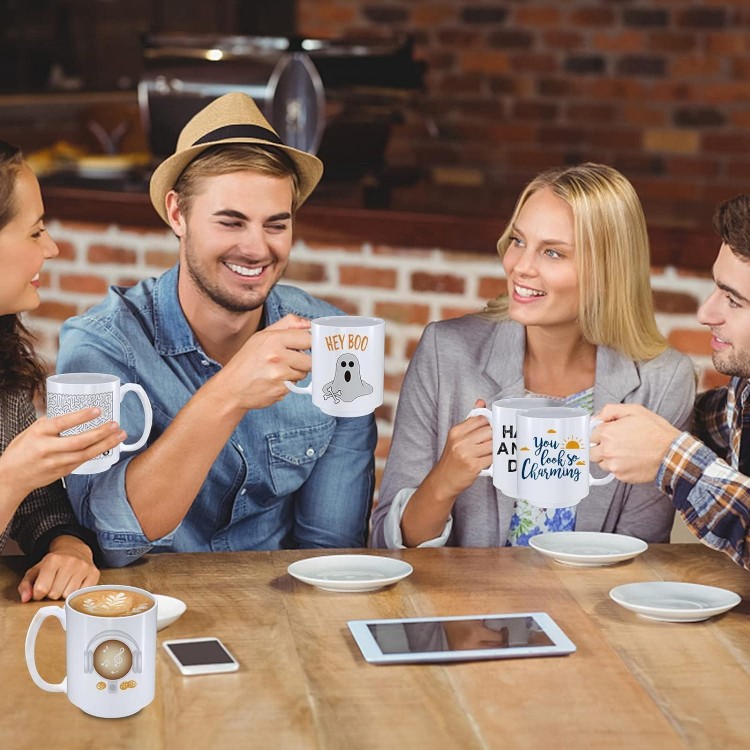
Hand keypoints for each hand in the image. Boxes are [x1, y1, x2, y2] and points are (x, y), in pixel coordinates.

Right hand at [0, 408, 126, 502]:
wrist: (11, 478)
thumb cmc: (21, 451)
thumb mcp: (30, 432)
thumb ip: (49, 424)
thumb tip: (70, 412)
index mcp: (38, 434)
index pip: (62, 424)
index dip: (81, 417)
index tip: (97, 410)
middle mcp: (48, 449)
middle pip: (79, 442)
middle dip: (100, 433)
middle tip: (115, 424)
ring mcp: (56, 462)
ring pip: (85, 454)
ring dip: (105, 444)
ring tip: (120, 435)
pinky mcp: (63, 472)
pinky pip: (83, 461)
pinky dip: (98, 452)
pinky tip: (109, 445)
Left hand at [18, 535, 98, 601]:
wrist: (75, 550)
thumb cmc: (53, 564)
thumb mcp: (35, 571)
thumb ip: (26, 585)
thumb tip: (25, 598)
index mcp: (52, 560)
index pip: (41, 589)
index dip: (38, 594)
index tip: (41, 589)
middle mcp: (70, 562)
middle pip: (55, 594)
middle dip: (52, 593)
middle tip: (55, 585)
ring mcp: (83, 567)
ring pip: (68, 596)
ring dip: (64, 594)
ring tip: (65, 584)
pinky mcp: (94, 573)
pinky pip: (81, 594)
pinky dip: (76, 594)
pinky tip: (74, 585)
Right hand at [219, 314, 312, 411]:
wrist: (231, 388)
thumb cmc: (247, 360)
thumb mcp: (262, 336)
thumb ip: (287, 325)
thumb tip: (309, 323)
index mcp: (273, 339)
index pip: (307, 339)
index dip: (311, 343)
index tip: (311, 346)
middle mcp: (277, 356)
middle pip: (310, 359)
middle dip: (305, 360)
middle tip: (293, 360)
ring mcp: (279, 375)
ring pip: (304, 373)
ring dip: (297, 372)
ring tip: (279, 370)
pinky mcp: (281, 391)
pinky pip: (295, 385)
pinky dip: (289, 384)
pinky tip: (275, 381)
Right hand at [431, 399, 492, 498]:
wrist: (443, 480)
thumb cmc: (452, 458)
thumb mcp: (457, 437)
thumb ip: (470, 420)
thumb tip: (481, 401)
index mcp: (456, 431)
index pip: (480, 419)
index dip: (489, 423)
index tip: (493, 427)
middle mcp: (460, 441)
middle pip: (489, 430)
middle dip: (495, 435)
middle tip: (497, 440)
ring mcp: (467, 454)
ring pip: (492, 444)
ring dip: (497, 447)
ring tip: (495, 450)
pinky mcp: (474, 466)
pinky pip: (492, 458)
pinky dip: (495, 458)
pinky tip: (491, 459)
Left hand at [590, 403, 681, 482]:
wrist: (672, 453)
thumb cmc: (656, 431)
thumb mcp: (634, 410)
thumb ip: (610, 410)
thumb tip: (597, 417)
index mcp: (607, 433)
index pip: (591, 434)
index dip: (601, 432)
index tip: (609, 433)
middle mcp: (607, 450)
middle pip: (591, 450)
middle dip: (600, 446)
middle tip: (615, 443)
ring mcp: (614, 465)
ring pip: (601, 462)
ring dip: (608, 458)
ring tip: (625, 452)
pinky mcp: (621, 476)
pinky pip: (612, 471)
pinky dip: (618, 467)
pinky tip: (630, 460)